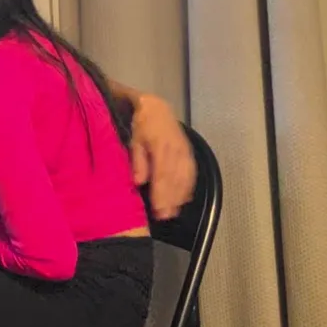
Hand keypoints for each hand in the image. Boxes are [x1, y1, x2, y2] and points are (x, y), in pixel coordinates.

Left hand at [130, 93, 196, 219]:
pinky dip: (188, 188)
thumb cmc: (142, 126)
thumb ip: (138, 160)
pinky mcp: (190, 154)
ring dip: (180, 197)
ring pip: (185, 178)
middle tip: (164, 217)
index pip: (163, 174)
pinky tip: (184, 200)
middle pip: (176, 179)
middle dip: (171, 200)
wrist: (157, 109)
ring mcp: (186, 152)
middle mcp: (177, 150)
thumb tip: (139, 182)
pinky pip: (192, 174)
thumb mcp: (134, 139)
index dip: (161, 194)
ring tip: (173, 212)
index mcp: (162, 146)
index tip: (157, 210)